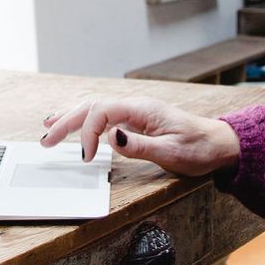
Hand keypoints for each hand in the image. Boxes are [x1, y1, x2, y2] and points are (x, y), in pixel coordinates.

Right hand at [37, 95, 239, 175]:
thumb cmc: (198, 149)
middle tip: (45, 140)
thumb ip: (139, 145)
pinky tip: (73, 125)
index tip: (87, 158)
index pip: (102, 112)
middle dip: (66, 122)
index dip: (88, 134)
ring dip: (70, 117)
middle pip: (91, 107)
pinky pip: (103, 116)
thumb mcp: (171, 152)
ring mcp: (134, 112)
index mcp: (141, 109)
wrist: (218, 144)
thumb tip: (110, 136)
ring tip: (48, 127)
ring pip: (94, 108)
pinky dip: (84, 120)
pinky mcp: (135, 121)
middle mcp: (135, 106)